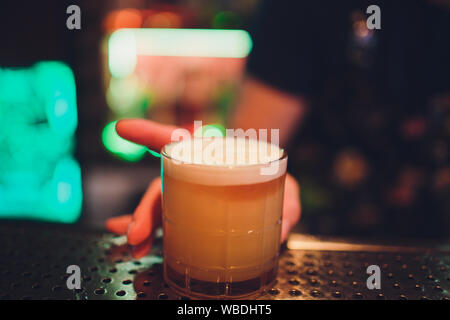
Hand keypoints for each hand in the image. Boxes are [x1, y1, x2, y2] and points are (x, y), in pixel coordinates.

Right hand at [105, 119, 300, 257]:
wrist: (268, 196)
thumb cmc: (271, 184)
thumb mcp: (285, 187)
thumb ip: (289, 203)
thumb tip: (282, 230)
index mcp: (212, 159)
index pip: (179, 141)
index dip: (150, 133)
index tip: (122, 128)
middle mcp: (195, 176)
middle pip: (163, 187)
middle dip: (145, 210)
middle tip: (136, 233)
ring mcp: (191, 198)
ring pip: (160, 208)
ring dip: (142, 226)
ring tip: (133, 244)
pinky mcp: (192, 218)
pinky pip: (167, 225)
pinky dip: (151, 233)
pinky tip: (135, 245)